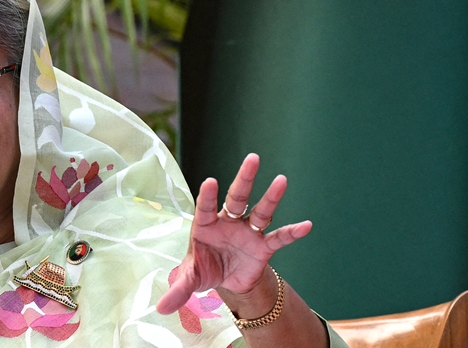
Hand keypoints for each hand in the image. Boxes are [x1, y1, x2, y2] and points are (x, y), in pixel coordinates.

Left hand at [155, 153, 311, 314]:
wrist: (227, 280)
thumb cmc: (204, 270)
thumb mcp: (190, 280)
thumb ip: (178, 290)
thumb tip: (160, 309)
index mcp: (206, 225)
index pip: (206, 208)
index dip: (208, 196)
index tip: (210, 182)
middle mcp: (229, 222)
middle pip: (237, 198)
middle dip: (244, 179)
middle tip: (253, 158)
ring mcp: (248, 232)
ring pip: (261, 211)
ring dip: (271, 197)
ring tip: (282, 180)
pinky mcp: (263, 246)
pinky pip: (279, 238)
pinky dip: (292, 232)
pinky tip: (306, 225)